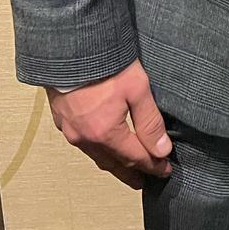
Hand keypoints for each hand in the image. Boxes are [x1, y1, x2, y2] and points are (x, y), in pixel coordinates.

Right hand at [46, 59, 172, 189]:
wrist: (70, 48)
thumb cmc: (106, 66)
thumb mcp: (137, 89)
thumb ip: (149, 122)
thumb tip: (161, 151)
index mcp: (105, 134)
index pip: (135, 157)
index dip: (152, 166)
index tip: (165, 171)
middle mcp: (85, 139)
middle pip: (113, 163)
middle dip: (132, 173)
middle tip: (145, 181)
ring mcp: (71, 131)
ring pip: (97, 156)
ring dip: (114, 164)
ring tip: (127, 168)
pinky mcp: (62, 120)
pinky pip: (84, 145)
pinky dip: (99, 151)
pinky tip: (104, 148)